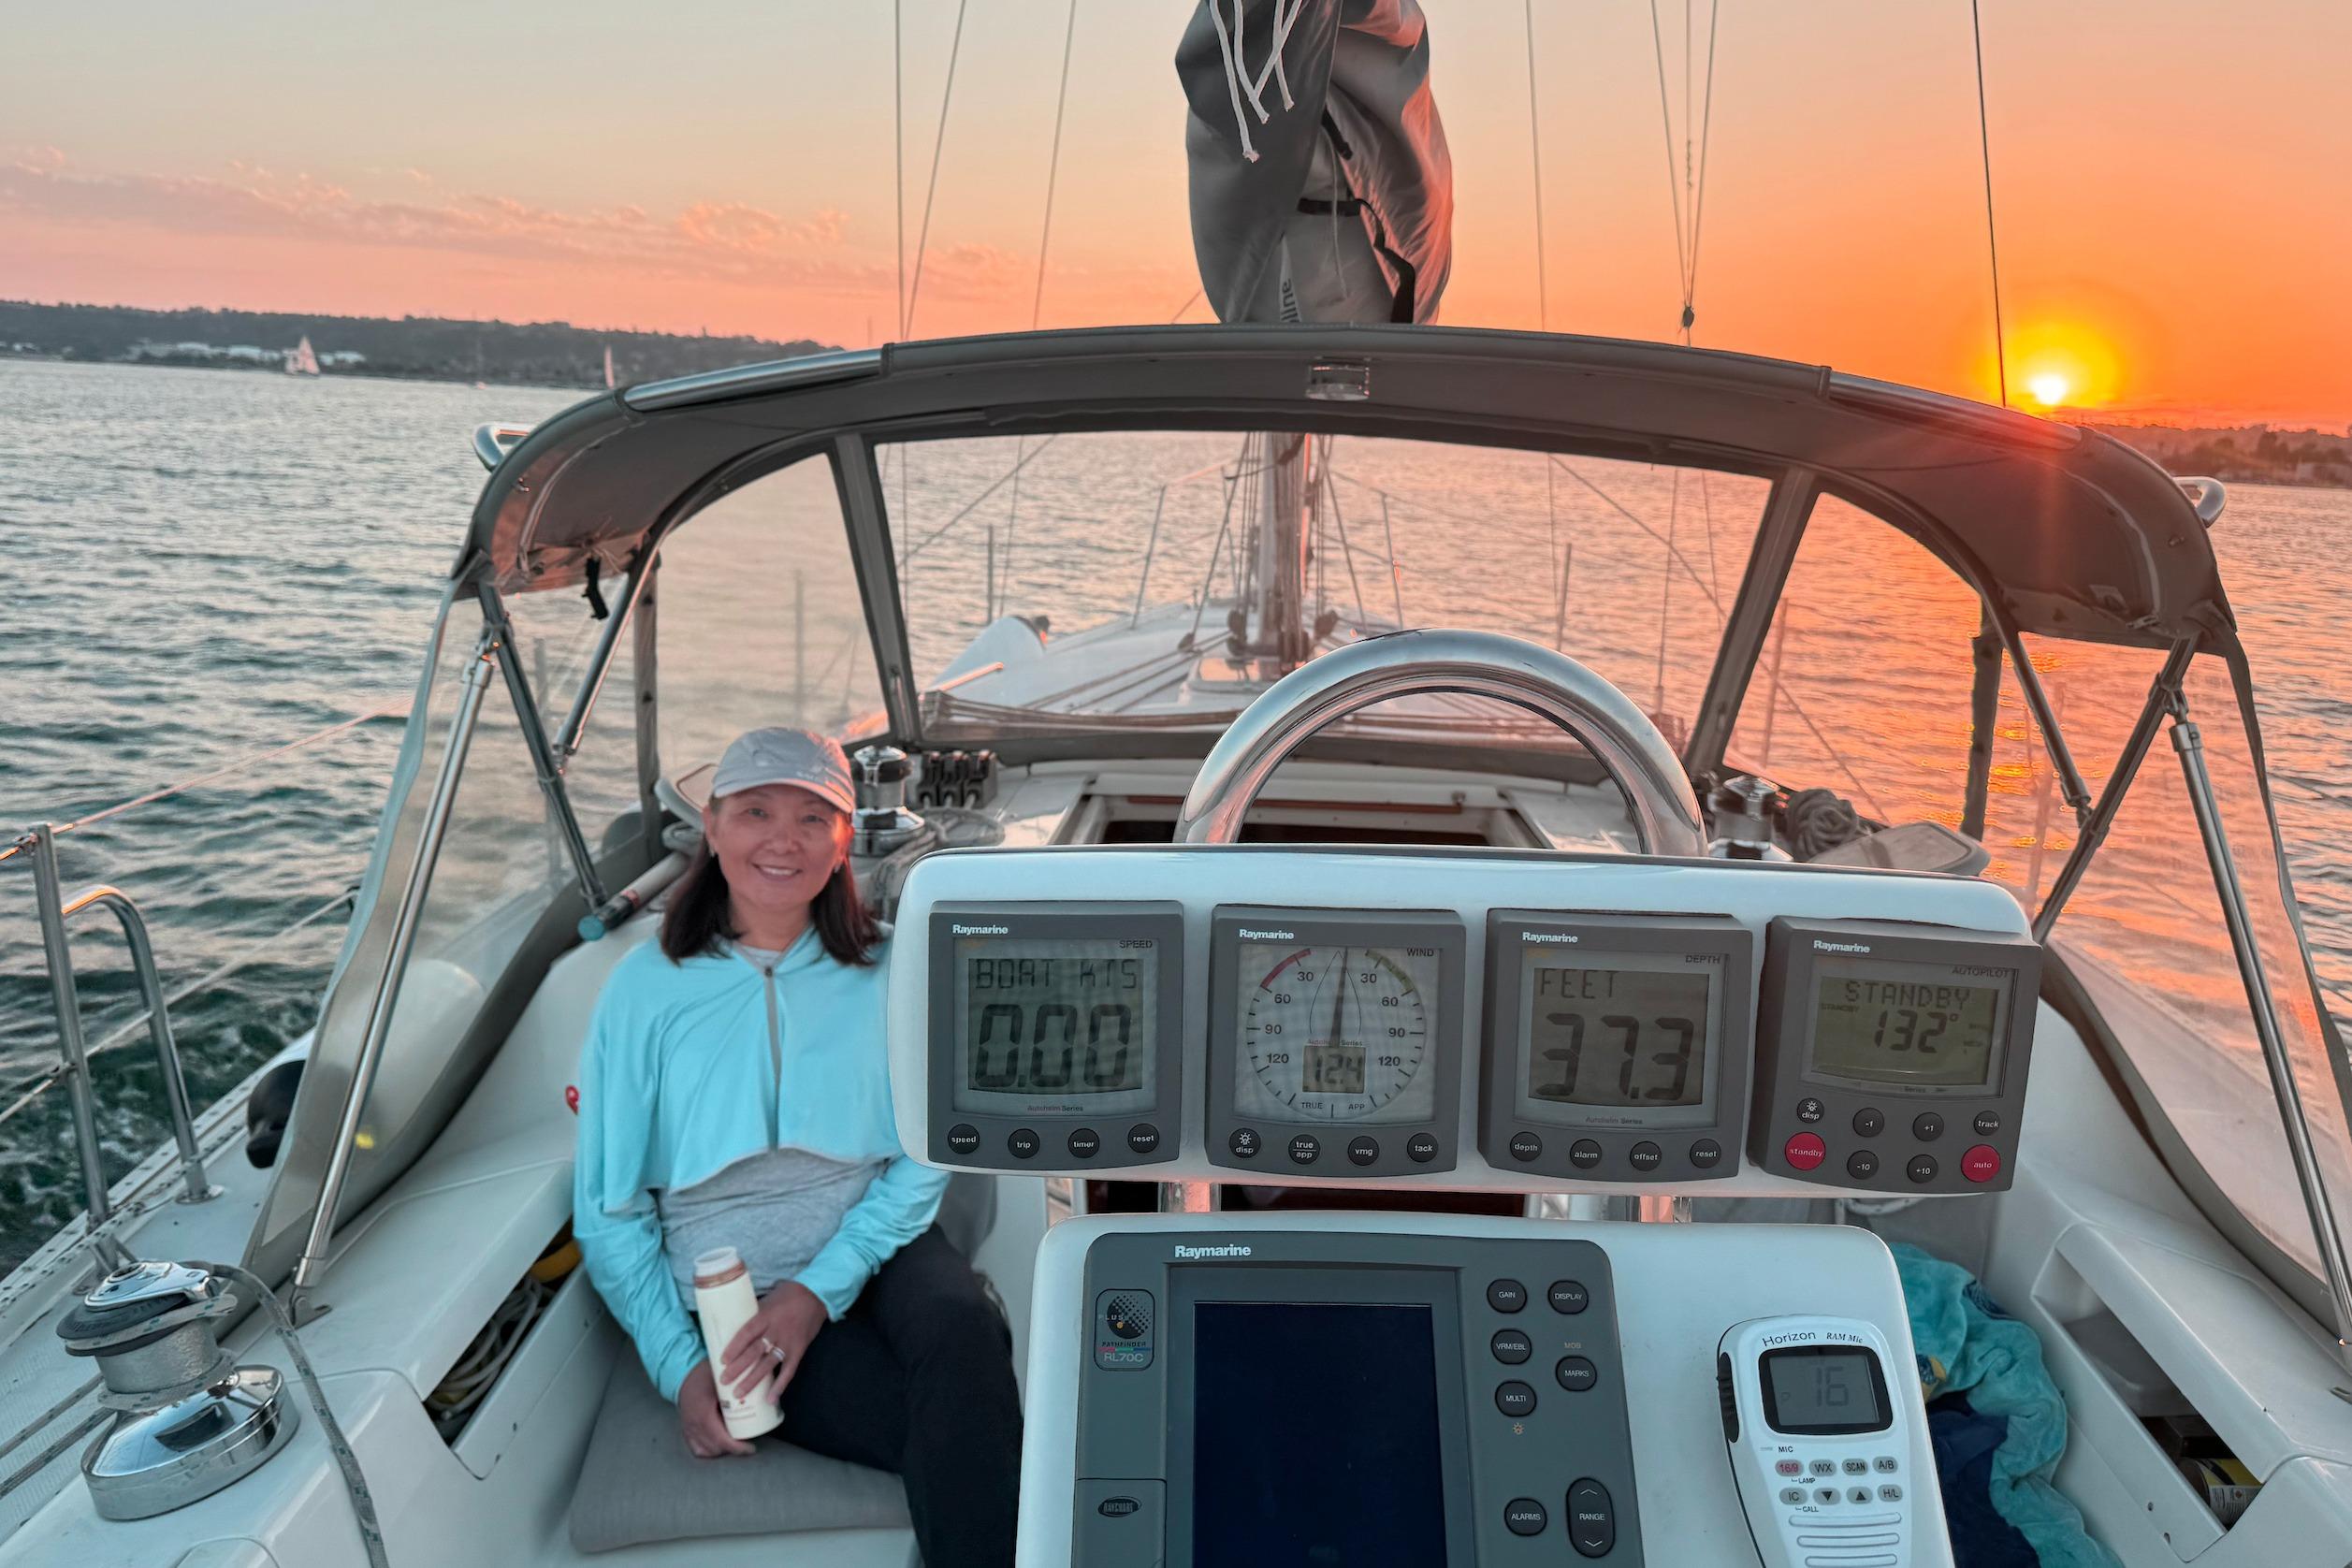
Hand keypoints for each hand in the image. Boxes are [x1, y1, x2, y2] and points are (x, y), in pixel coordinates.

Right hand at [677, 1361, 753, 1458]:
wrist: (682, 1375)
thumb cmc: (703, 1375)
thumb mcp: (721, 1378)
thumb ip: (738, 1385)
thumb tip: (760, 1388)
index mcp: (703, 1414)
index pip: (721, 1439)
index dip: (737, 1448)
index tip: (751, 1448)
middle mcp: (694, 1425)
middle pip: (715, 1448)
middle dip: (733, 1449)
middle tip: (747, 1443)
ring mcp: (688, 1429)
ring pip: (706, 1451)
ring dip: (722, 1450)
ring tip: (736, 1443)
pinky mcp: (686, 1430)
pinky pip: (697, 1448)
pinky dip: (709, 1451)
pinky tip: (720, 1447)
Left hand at [722, 1279, 827, 1406]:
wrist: (815, 1295)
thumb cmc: (787, 1296)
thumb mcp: (768, 1301)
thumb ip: (754, 1316)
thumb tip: (732, 1328)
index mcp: (767, 1316)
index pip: (747, 1332)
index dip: (735, 1347)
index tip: (722, 1360)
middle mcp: (777, 1330)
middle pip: (755, 1351)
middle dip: (738, 1367)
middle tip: (724, 1381)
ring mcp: (789, 1342)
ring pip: (768, 1364)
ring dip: (753, 1380)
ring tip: (738, 1393)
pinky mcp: (799, 1350)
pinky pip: (789, 1371)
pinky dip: (780, 1386)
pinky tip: (770, 1399)